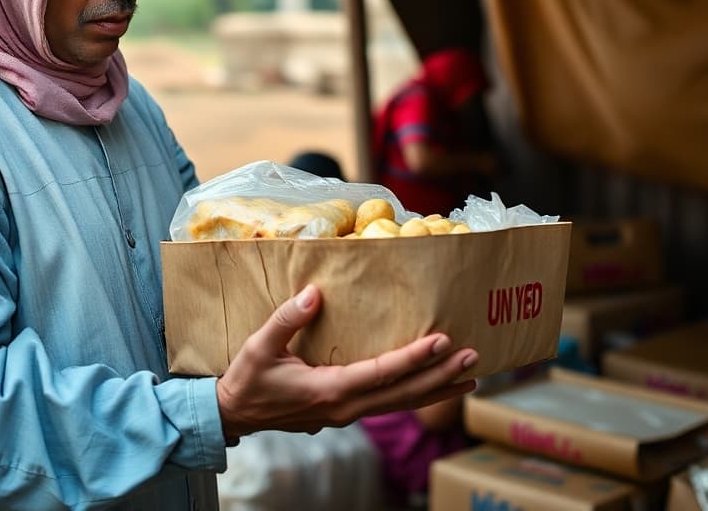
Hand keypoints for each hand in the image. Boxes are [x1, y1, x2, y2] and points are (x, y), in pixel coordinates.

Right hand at [215, 284, 477, 441]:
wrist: (234, 415)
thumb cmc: (247, 380)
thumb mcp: (259, 346)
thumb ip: (287, 319)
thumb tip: (314, 293)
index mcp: (328, 390)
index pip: (381, 373)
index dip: (413, 357)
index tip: (441, 341)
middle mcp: (345, 407)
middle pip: (402, 394)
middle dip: (440, 376)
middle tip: (473, 359)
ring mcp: (347, 413)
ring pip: (401, 403)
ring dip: (436, 389)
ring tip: (470, 377)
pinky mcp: (346, 411)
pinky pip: (389, 403)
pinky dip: (416, 394)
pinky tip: (434, 385)